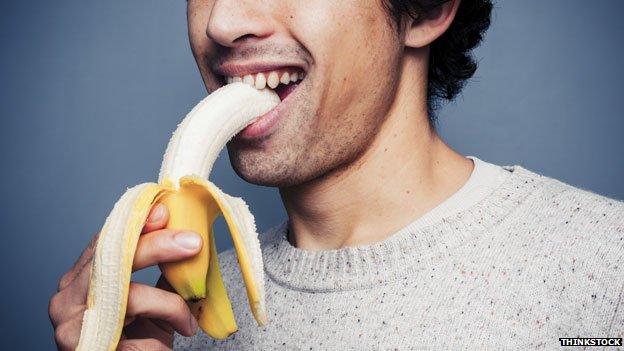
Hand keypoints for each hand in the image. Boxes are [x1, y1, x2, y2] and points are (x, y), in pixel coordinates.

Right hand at [49, 204, 201, 349]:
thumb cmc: (139, 340)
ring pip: (129, 295)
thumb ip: (165, 271)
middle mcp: (66, 297)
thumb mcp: (156, 300)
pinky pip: (135, 331)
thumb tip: (188, 235)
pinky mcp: (85, 347)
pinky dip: (161, 331)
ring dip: (170, 304)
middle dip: (157, 245)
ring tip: (189, 320)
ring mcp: (69, 324)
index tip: (164, 211)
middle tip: (193, 242)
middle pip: (112, 258)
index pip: (105, 241)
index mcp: (80, 279)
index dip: (136, 223)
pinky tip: (176, 335)